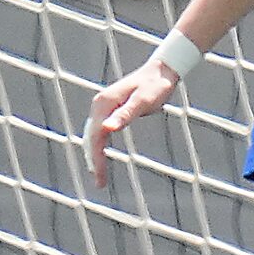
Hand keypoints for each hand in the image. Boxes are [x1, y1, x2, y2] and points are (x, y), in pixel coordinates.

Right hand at [85, 59, 179, 185]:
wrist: (162, 71)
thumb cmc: (156, 86)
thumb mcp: (143, 101)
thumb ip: (125, 115)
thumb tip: (107, 129)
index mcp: (104, 104)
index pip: (95, 137)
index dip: (96, 158)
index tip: (99, 177)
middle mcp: (99, 106)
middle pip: (91, 138)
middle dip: (94, 160)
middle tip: (100, 183)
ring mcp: (104, 107)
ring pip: (94, 135)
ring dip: (95, 155)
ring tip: (100, 176)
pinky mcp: (111, 109)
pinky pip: (101, 131)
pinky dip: (100, 145)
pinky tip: (102, 156)